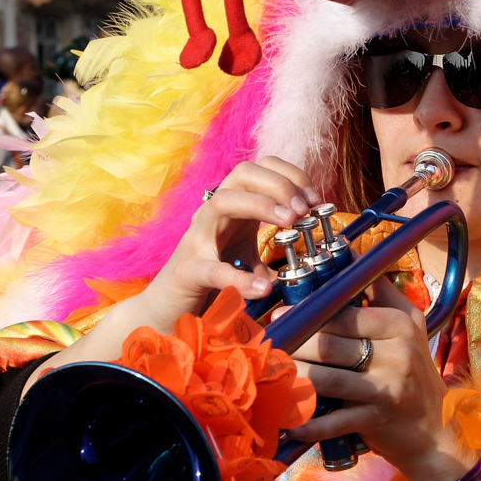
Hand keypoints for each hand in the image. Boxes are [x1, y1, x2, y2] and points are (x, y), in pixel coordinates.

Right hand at [36, 157, 316, 377]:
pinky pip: (213, 268)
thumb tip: (310, 255)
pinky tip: (264, 288)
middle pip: (243, 172)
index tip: (315, 200)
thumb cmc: (208, 283)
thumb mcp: (246, 261)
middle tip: (304, 211)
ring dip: (262, 205)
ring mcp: (196, 239)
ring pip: (223, 201)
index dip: (292, 176)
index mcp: (231, 209)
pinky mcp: (186, 270)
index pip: (261, 168)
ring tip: (290, 223)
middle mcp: (211, 214)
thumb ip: (272, 255)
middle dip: (280, 185)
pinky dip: (240, 278)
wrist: (165, 312)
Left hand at [286, 277, 479, 480]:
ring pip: (327, 379)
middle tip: (270, 344)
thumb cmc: (412, 371)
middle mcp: (397, 354)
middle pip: (330, 345)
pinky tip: (289, 424)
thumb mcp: (408, 326)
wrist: (434, 429)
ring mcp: (386, 388)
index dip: (308, 314)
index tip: (281, 314)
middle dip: (294, 345)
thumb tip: (349, 254)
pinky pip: (334, 421)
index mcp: (399, 325)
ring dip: (294, 378)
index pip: (343, 314)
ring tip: (273, 374)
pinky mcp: (376, 419)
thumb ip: (380, 291)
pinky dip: (309, 424)